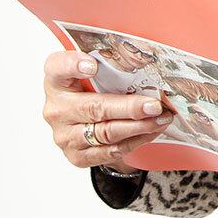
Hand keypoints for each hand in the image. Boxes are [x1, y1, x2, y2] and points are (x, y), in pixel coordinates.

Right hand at [42, 51, 173, 171]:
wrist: (84, 124)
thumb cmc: (92, 91)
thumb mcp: (96, 73)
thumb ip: (111, 66)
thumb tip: (148, 61)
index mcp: (57, 80)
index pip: (57, 68)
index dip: (73, 65)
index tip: (92, 65)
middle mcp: (57, 109)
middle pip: (94, 108)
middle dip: (129, 107)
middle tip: (154, 105)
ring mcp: (65, 135)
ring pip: (106, 133)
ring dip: (139, 126)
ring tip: (160, 118)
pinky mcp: (77, 156)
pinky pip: (111, 151)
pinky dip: (136, 140)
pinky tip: (152, 131)